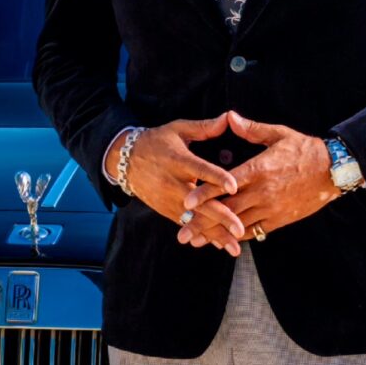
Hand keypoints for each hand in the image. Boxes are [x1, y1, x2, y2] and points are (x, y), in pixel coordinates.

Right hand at [107, 112, 246, 252]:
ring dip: (214, 234)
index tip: (234, 187)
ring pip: (195, 220)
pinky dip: (202, 235)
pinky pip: (186, 224)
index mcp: (179, 160)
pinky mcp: (166, 210)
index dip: (217, 178)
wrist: (125, 161)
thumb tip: (228, 118)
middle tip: (240, 229)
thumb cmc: (157, 141)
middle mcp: (174, 183)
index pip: (201, 170)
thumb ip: (204, 127)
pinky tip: (219, 244)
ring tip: (234, 248)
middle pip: (200, 203)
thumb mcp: (178, 129)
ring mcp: (169, 200)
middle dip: (221, 218)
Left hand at [177, 110, 340, 249]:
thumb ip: (251, 128)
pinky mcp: (279, 220)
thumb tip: (229, 117)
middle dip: (203, 221)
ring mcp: (271, 208)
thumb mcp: (278, 133)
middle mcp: (263, 192)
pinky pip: (255, 231)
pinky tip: (221, 240)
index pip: (227, 184)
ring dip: (216, 233)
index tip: (187, 202)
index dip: (205, 193)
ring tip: (195, 240)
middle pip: (228, 210)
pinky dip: (237, 236)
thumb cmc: (303, 149)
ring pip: (238, 225)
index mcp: (259, 169)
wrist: (333, 170)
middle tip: (182, 231)